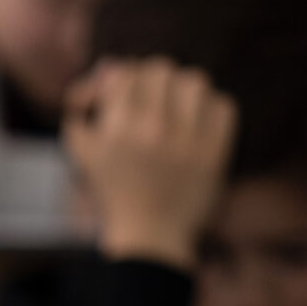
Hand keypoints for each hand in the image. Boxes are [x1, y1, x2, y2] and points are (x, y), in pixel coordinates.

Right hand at [65, 59, 236, 271]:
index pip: (127, 71)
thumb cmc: (113, 193)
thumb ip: (83, 108)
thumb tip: (107, 67)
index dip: (125, 76)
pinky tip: (199, 123)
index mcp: (117, 130)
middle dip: (154, 81)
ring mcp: (188, 142)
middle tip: (153, 98)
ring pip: (194, 81)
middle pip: (161, 69)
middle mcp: (152, 131)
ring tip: (178, 108)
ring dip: (184, 90)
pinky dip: (212, 109)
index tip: (126, 93)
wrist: (149, 238)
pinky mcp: (215, 153)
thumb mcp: (83, 153)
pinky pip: (223, 106)